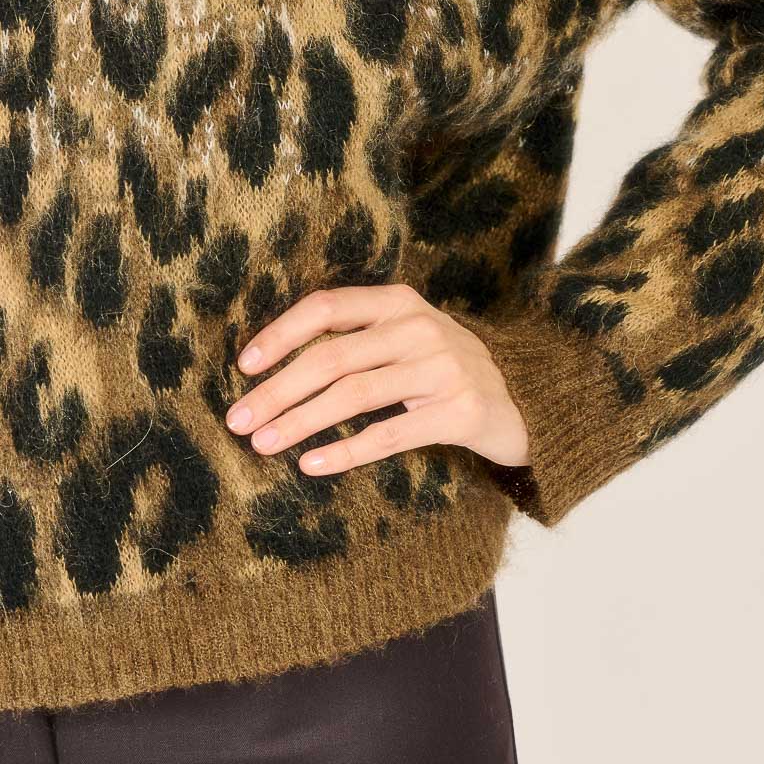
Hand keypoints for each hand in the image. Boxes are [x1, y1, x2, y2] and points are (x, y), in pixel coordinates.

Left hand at [225, 282, 530, 476]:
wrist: (523, 399)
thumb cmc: (444, 368)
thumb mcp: (407, 335)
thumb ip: (357, 336)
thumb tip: (272, 364)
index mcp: (399, 301)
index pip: (327, 307)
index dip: (281, 334)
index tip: (244, 366)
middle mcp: (419, 328)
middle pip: (332, 357)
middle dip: (277, 390)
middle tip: (238, 420)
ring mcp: (441, 369)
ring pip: (353, 395)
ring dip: (299, 422)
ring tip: (262, 444)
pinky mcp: (457, 412)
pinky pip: (387, 435)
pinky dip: (343, 452)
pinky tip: (310, 464)